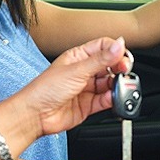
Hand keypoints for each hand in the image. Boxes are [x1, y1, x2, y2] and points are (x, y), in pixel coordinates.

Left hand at [16, 37, 132, 136]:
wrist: (35, 115)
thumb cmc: (45, 89)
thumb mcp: (77, 70)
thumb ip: (101, 59)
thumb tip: (118, 44)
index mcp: (78, 57)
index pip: (103, 47)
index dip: (115, 51)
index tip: (124, 57)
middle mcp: (83, 71)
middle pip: (109, 66)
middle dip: (119, 69)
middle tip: (124, 72)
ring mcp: (85, 88)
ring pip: (109, 84)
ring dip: (117, 85)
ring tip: (119, 87)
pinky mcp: (88, 105)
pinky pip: (106, 100)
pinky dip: (112, 99)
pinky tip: (113, 98)